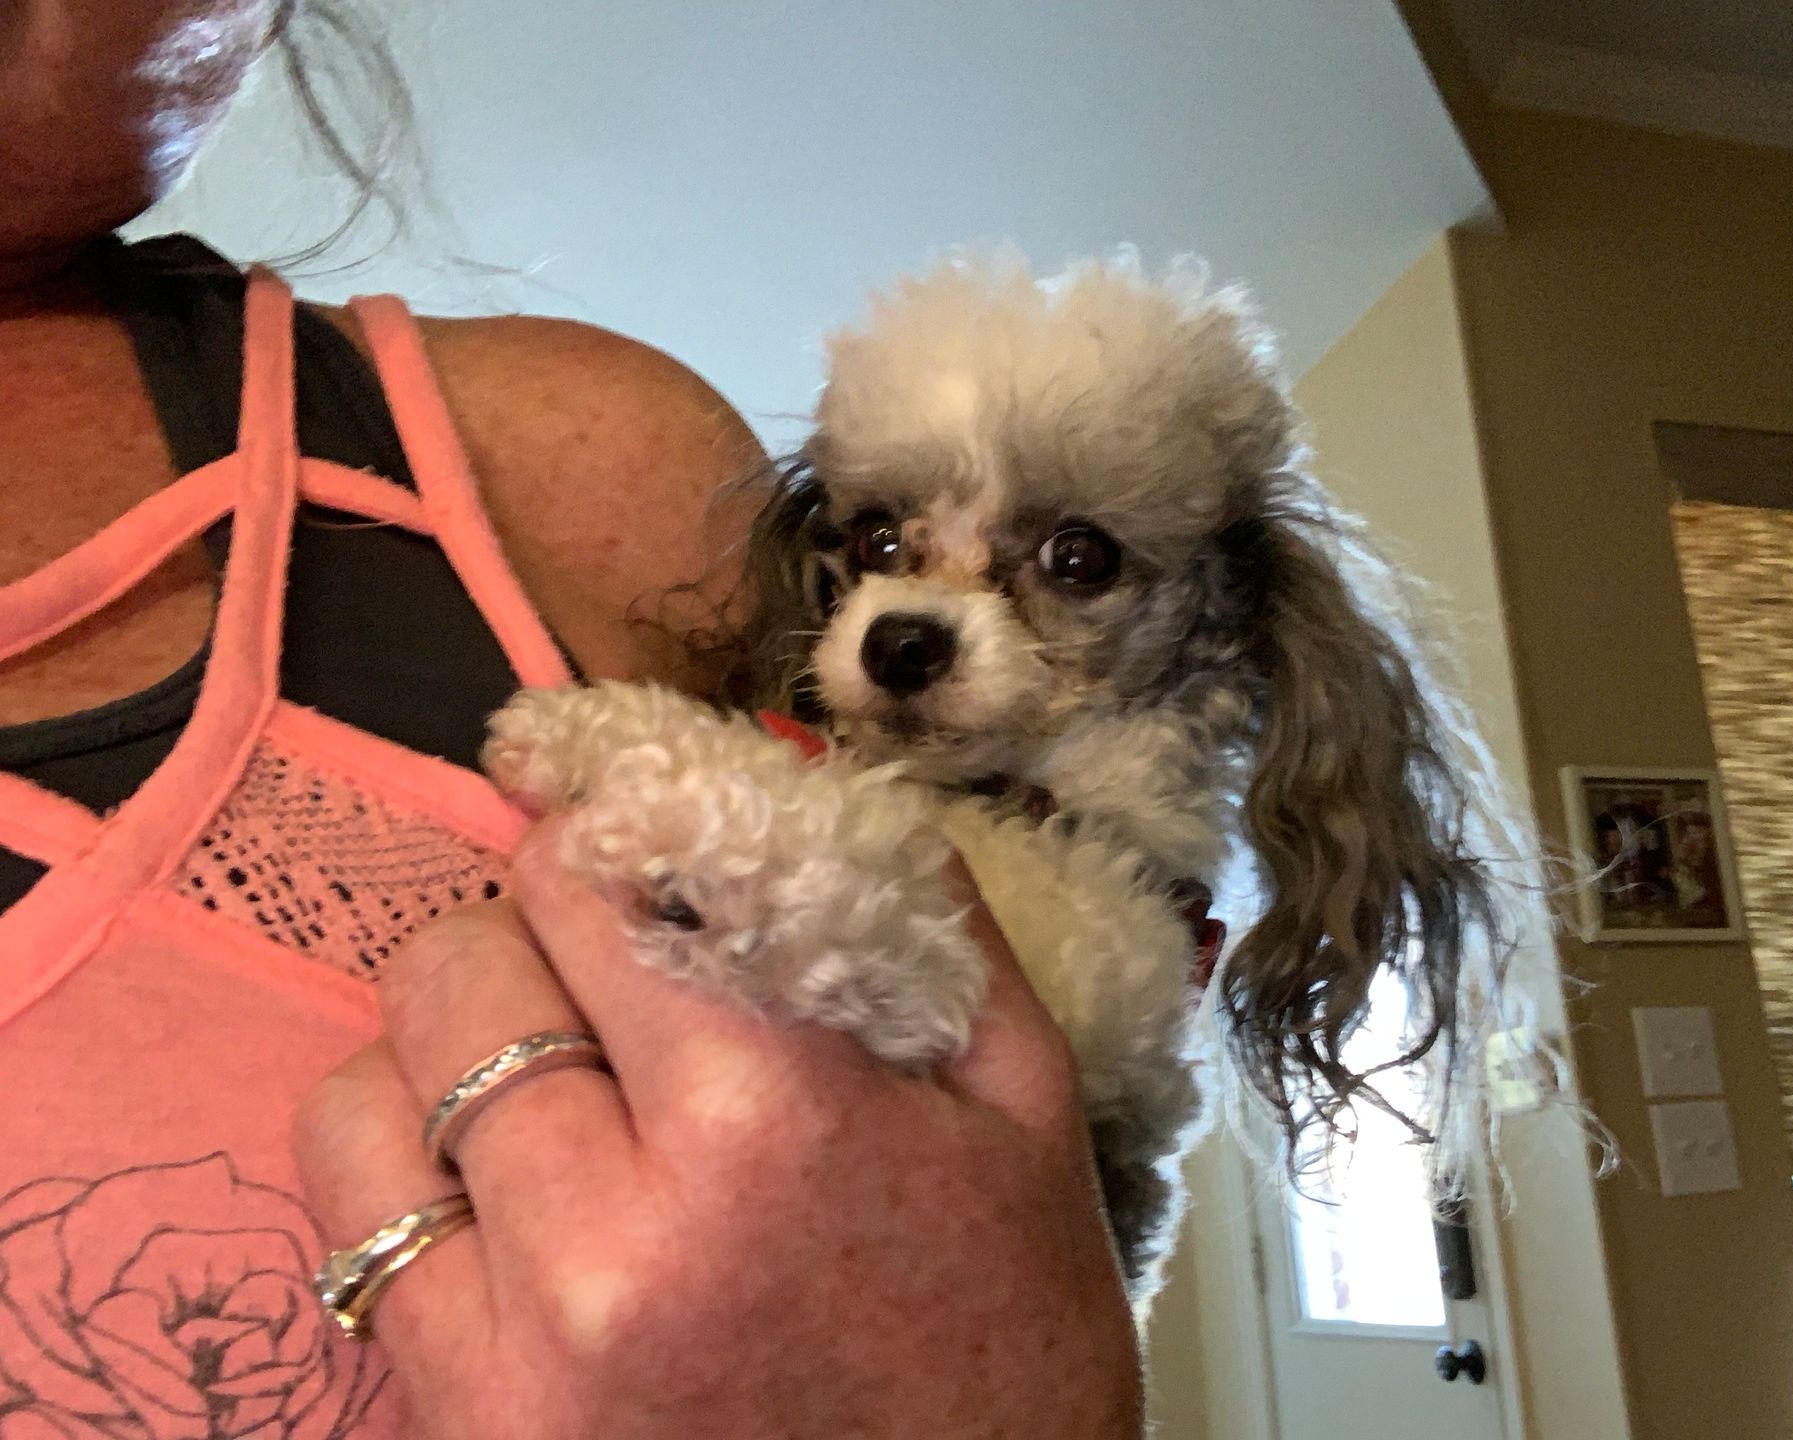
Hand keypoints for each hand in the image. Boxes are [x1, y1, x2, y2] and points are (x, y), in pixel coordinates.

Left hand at [293, 821, 1142, 1438]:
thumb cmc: (1011, 1346)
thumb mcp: (1025, 1114)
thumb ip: (932, 924)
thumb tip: (807, 777)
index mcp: (772, 1122)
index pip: (592, 884)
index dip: (604, 839)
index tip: (623, 846)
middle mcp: (617, 1230)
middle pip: (457, 966)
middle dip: (526, 935)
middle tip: (599, 971)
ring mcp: (517, 1342)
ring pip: (366, 1085)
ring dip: (445, 1049)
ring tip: (541, 1078)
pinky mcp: (462, 1423)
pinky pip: (347, 1225)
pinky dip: (402, 1166)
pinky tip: (498, 1184)